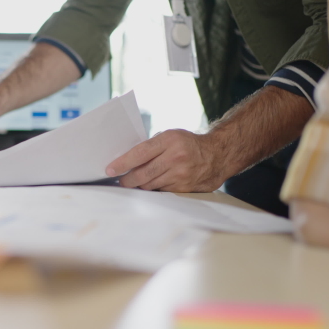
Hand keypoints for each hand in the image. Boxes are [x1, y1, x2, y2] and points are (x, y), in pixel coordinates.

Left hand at [105, 129, 226, 191]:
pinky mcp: (185, 188)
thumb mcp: (171, 136)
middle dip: (127, 180)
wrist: (218, 155)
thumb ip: (152, 147)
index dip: (123, 163)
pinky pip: (162, 191)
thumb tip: (127, 160)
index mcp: (170, 140)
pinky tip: (150, 185)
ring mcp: (181, 174)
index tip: (110, 169)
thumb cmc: (188, 144)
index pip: (140, 153)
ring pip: (150, 185)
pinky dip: (154, 189)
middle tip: (120, 181)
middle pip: (143, 173)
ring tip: (133, 183)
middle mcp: (176, 158)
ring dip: (139, 186)